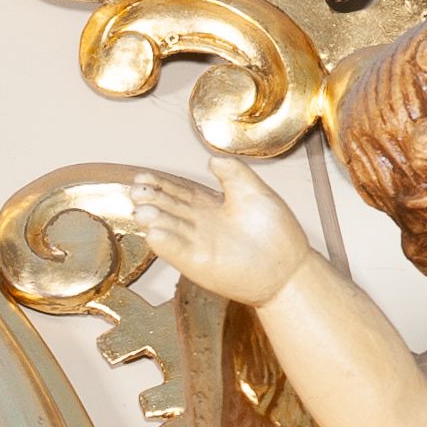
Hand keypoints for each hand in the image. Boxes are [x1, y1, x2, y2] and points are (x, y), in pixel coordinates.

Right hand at [130, 158, 311, 306]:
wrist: (289, 267)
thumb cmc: (275, 232)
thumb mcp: (255, 193)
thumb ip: (235, 174)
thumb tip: (212, 159)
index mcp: (209, 206)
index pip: (178, 192)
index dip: (160, 183)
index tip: (142, 176)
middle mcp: (198, 225)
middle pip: (168, 208)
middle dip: (151, 199)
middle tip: (137, 191)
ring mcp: (197, 245)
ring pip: (170, 229)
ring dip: (155, 220)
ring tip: (143, 211)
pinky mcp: (199, 265)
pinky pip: (179, 252)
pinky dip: (167, 243)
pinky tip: (154, 234)